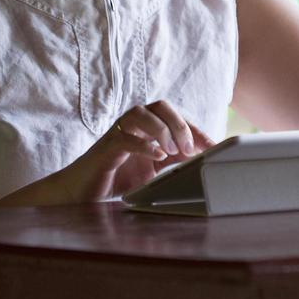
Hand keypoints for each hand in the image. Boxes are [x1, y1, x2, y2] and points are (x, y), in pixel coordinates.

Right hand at [71, 101, 216, 200]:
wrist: (83, 192)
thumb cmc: (119, 178)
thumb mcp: (155, 170)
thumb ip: (175, 161)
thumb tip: (204, 159)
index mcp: (147, 128)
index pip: (175, 117)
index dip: (196, 129)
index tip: (214, 145)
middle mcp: (134, 125)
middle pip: (160, 105)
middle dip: (179, 123)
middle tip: (189, 148)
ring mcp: (119, 133)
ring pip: (140, 113)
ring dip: (161, 129)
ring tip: (170, 151)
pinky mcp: (106, 147)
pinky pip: (124, 137)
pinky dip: (143, 144)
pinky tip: (155, 155)